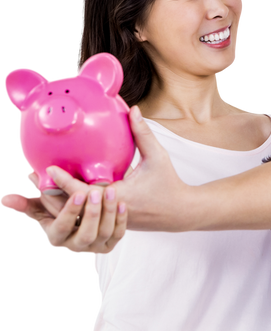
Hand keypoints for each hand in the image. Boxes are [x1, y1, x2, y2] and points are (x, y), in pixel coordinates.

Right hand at [0, 171, 128, 256]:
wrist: (78, 223)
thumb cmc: (54, 212)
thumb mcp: (39, 210)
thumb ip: (23, 204)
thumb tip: (4, 198)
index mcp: (57, 237)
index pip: (62, 228)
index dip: (71, 212)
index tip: (79, 193)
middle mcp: (76, 247)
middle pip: (87, 234)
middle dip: (92, 213)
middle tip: (96, 191)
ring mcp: (95, 247)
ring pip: (105, 232)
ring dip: (109, 211)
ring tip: (111, 190)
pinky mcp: (110, 243)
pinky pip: (118, 233)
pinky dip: (121, 219)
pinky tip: (121, 202)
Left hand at [29, 106, 187, 231]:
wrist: (180, 212)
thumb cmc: (169, 184)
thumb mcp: (158, 157)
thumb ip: (143, 133)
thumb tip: (132, 109)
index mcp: (120, 198)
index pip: (86, 193)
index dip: (65, 183)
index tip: (49, 169)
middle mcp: (110, 212)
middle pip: (73, 208)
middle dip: (50, 194)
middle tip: (30, 177)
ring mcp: (108, 220)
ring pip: (75, 215)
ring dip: (55, 202)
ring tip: (36, 185)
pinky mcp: (108, 221)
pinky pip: (84, 215)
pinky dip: (69, 206)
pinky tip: (54, 194)